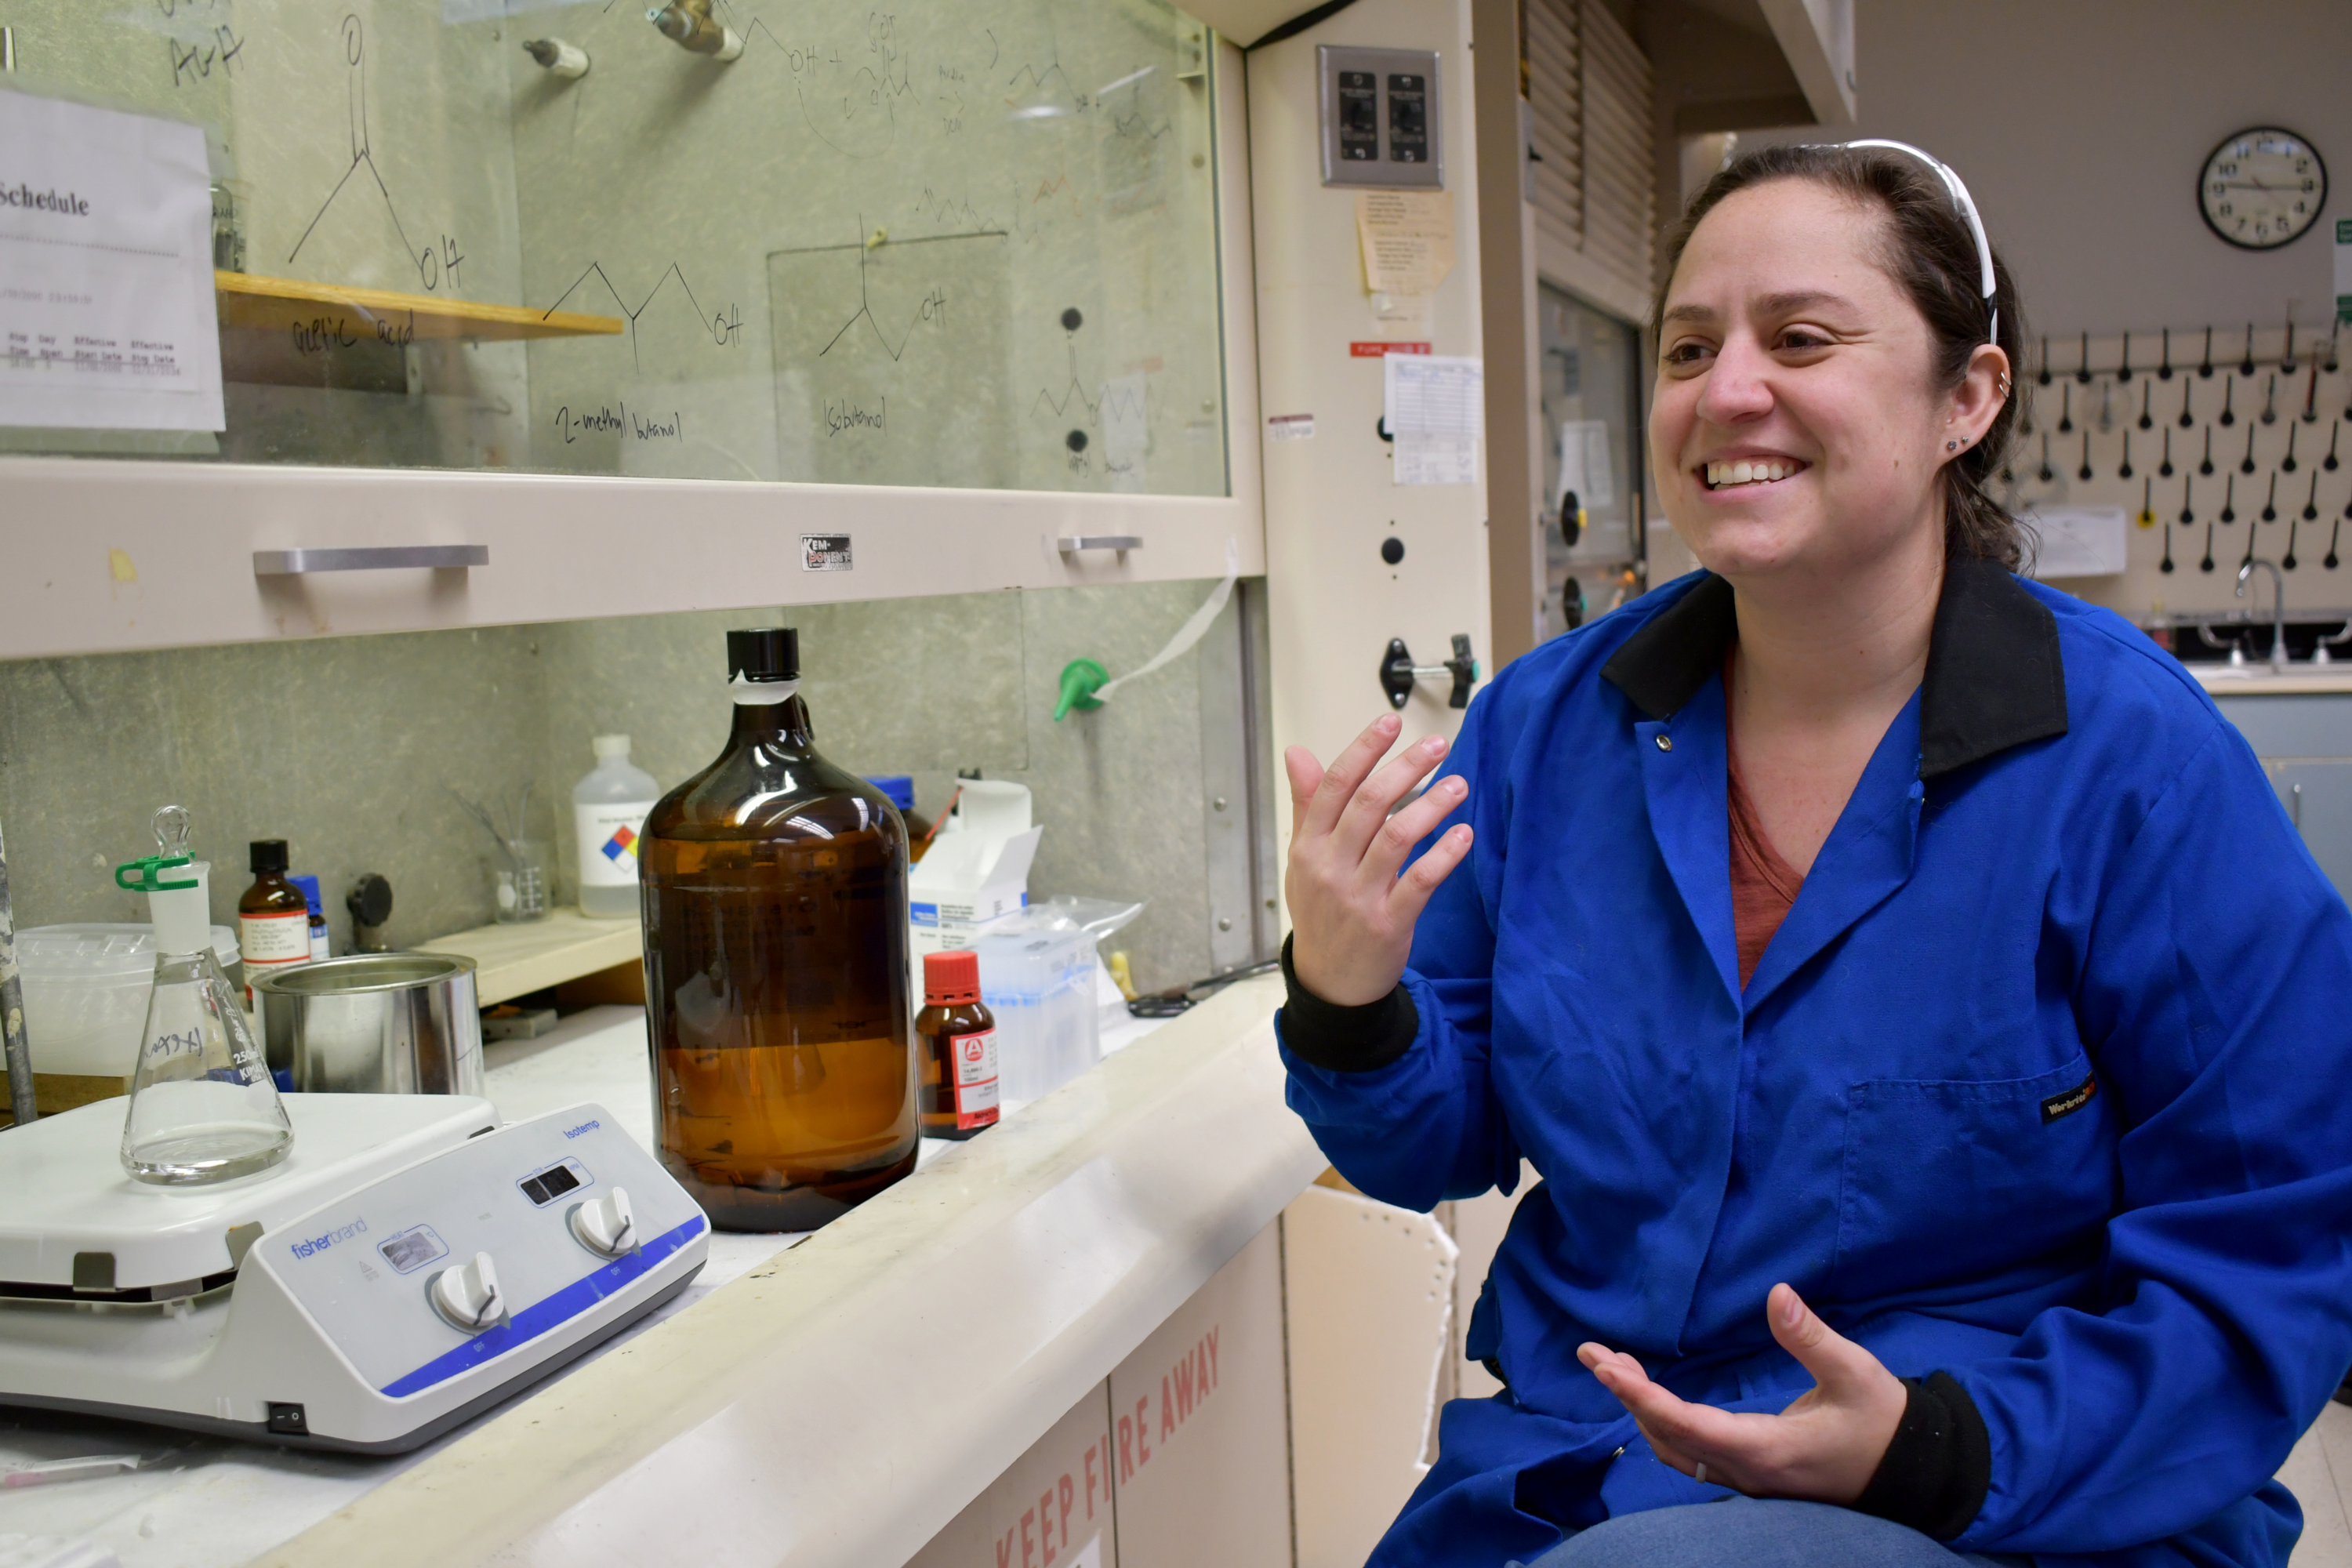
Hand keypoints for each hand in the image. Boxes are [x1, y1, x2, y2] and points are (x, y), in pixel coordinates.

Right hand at [1283, 713, 1473, 1006]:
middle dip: (1406, 768)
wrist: (1330, 983)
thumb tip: (1297, 752)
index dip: (1364, 749)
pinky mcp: (1387, 924)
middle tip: (1438, 745)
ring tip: (1459, 784)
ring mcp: (1357, 897)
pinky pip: (1420, 881)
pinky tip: (1463, 834)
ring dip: (1432, 805)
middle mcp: (1329, 867)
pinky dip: (1444, 855)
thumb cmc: (1321, 913)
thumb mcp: (1303, 859)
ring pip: (1396, 837)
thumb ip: (1307, 804)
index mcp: (1308, 846)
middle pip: (1369, 804)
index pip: (1335, 786)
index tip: (1390, 722)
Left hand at [1576, 1284, 1906, 1503]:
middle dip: (1628, 1395)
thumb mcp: (1855, 1374)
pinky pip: (1693, 1454)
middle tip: (1593, 1353)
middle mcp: (1747, 1472)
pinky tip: (1654, 1395)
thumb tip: (1778, 1293)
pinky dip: (1664, 1422)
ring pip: (1677, 1450)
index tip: (1606, 1369)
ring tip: (1615, 1367)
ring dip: (1642, 1409)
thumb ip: (1812, 1337)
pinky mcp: (1754, 1475)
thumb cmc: (1885, 1422)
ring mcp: (1749, 1479)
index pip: (1686, 1425)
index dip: (1641, 1397)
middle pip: (1668, 1437)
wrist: (1916, 1473)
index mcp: (1766, 1449)